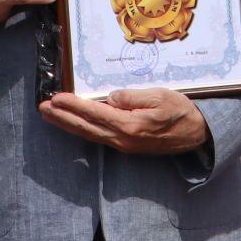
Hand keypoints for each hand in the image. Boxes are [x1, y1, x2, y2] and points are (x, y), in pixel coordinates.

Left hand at [39, 88, 207, 154]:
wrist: (199, 134)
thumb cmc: (182, 111)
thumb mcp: (160, 96)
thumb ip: (133, 96)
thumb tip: (110, 97)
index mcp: (130, 125)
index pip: (94, 113)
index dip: (73, 105)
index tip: (55, 97)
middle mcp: (123, 139)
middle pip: (86, 128)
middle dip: (62, 118)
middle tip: (42, 108)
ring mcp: (124, 145)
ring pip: (90, 134)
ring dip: (68, 124)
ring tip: (50, 115)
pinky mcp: (127, 145)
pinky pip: (99, 136)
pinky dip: (83, 129)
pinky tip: (75, 124)